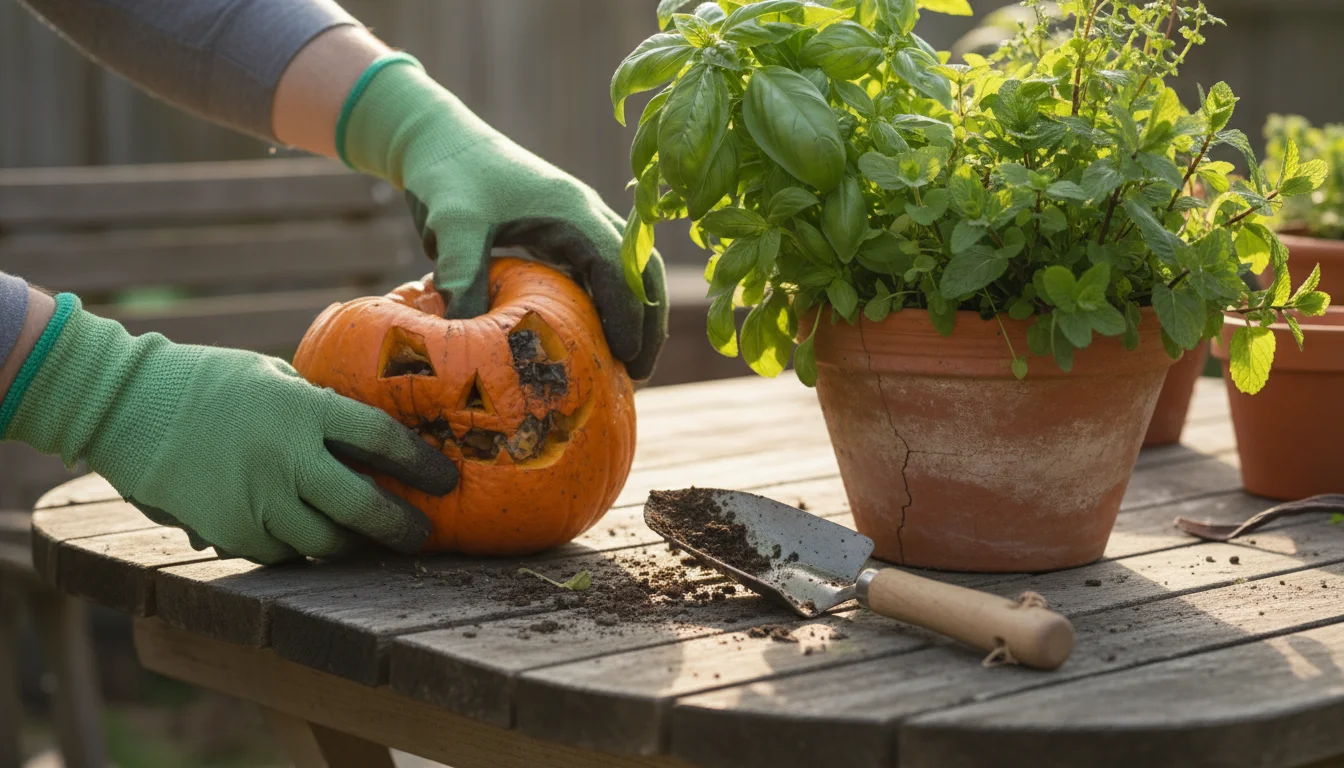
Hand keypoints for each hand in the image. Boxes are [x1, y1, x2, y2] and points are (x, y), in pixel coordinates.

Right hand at [6, 299, 456, 563]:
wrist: (129, 408)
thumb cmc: (211, 384)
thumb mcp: (277, 378)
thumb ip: (321, 408)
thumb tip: (372, 434)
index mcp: (303, 410)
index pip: (381, 440)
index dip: (420, 465)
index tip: (445, 479)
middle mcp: (286, 459)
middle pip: (363, 508)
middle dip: (400, 527)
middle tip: (420, 533)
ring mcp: (257, 501)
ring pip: (325, 543)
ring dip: (350, 545)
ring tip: (366, 540)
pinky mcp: (231, 533)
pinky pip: (283, 553)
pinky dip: (299, 548)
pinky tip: (305, 535)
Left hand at [341, 57, 667, 380]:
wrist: (438, 139)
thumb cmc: (446, 174)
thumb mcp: (451, 225)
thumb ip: (460, 274)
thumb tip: (467, 338)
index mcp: (571, 209)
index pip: (618, 265)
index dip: (628, 311)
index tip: (624, 356)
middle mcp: (585, 214)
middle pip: (641, 268)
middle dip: (649, 320)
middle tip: (640, 373)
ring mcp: (578, 223)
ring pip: (628, 271)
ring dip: (636, 314)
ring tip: (626, 366)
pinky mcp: (562, 233)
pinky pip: (600, 273)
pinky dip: (608, 306)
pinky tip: (595, 340)